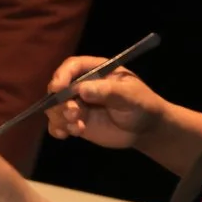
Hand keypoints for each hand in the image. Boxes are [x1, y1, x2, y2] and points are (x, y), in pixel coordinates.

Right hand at [45, 55, 166, 148]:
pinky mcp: (76, 120)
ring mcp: (78, 103)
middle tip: (74, 114)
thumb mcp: (131, 96)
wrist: (146, 128)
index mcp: (96, 70)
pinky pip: (58, 123)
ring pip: (55, 107)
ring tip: (78, 128)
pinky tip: (65, 134)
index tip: (58, 88)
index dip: (62, 75)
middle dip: (60, 101)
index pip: (73, 66)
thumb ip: (109, 91)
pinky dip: (57, 128)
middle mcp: (82, 84)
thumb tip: (83, 89)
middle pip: (58, 87)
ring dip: (60, 117)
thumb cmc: (142, 104)